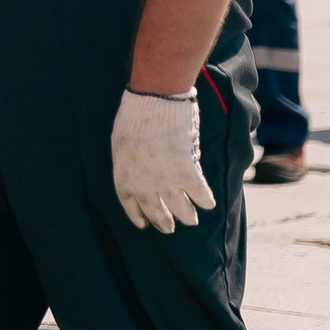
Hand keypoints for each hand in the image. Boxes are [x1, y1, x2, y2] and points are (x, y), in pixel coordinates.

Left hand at [110, 87, 213, 233]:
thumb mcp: (121, 141)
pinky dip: (205, 200)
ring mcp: (165, 180)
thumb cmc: (134, 115)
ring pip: (179, 209)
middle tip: (169, 228)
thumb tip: (137, 169)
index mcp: (124, 174)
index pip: (130, 204)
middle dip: (163, 223)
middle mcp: (143, 183)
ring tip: (191, 220)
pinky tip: (208, 204)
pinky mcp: (186, 172)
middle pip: (155, 211)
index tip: (144, 224)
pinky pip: (199, 194)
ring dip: (186, 216)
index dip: (138, 216)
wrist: (153, 101)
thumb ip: (129, 160)